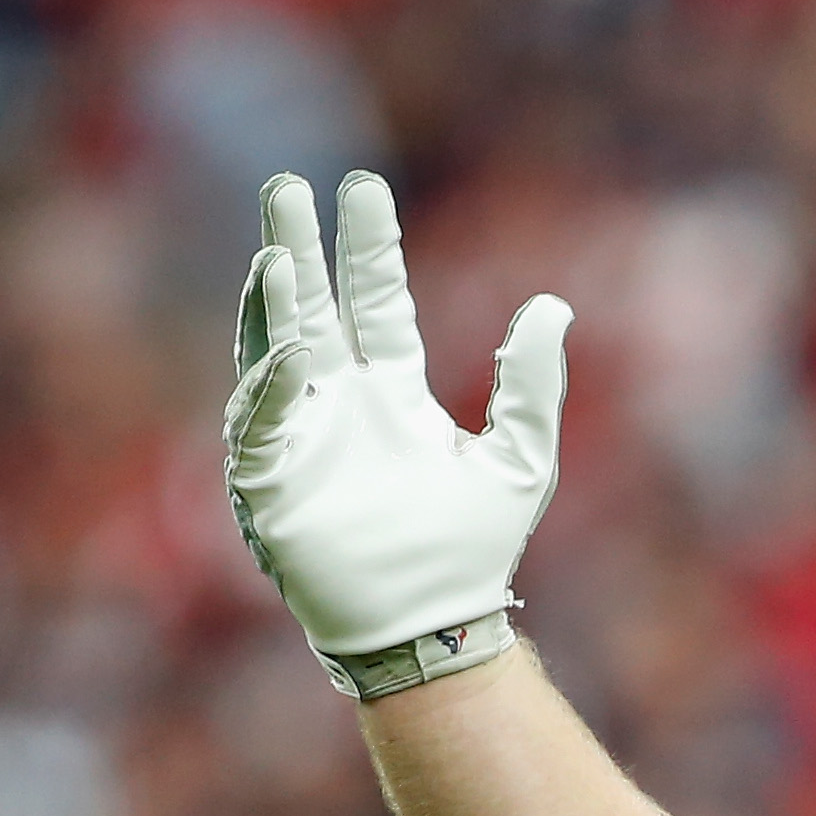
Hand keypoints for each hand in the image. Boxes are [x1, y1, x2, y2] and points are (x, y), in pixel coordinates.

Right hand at [224, 170, 572, 698]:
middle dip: (298, 249)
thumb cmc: (473, 553)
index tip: (363, 188)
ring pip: (275, 352)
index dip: (370, 248)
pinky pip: (261, 422)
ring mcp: (301, 439)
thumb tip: (554, 305)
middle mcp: (340, 406)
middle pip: (312, 309)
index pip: (376, 303)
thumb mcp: (520, 460)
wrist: (436, 628)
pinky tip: (288, 350)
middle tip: (288, 186)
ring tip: (277, 253)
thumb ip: (531, 385)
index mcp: (394, 395)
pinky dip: (270, 385)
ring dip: (273, 303)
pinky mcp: (271, 481)